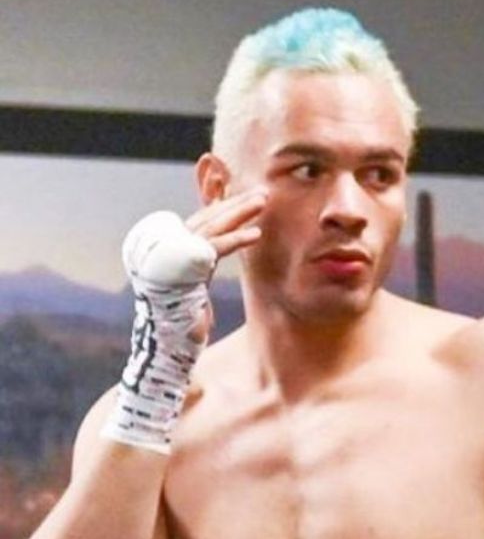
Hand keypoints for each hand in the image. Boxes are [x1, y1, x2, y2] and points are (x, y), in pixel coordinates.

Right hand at [176, 186, 267, 341]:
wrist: (165, 346)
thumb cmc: (181, 326)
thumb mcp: (196, 295)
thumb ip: (204, 276)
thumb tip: (220, 268)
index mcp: (173, 253)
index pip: (200, 222)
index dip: (220, 207)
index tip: (242, 196)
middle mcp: (170, 251)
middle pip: (206, 219)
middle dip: (234, 203)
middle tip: (260, 192)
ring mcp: (174, 258)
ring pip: (211, 227)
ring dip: (239, 212)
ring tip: (262, 200)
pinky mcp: (184, 270)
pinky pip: (213, 250)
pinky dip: (236, 240)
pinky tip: (256, 234)